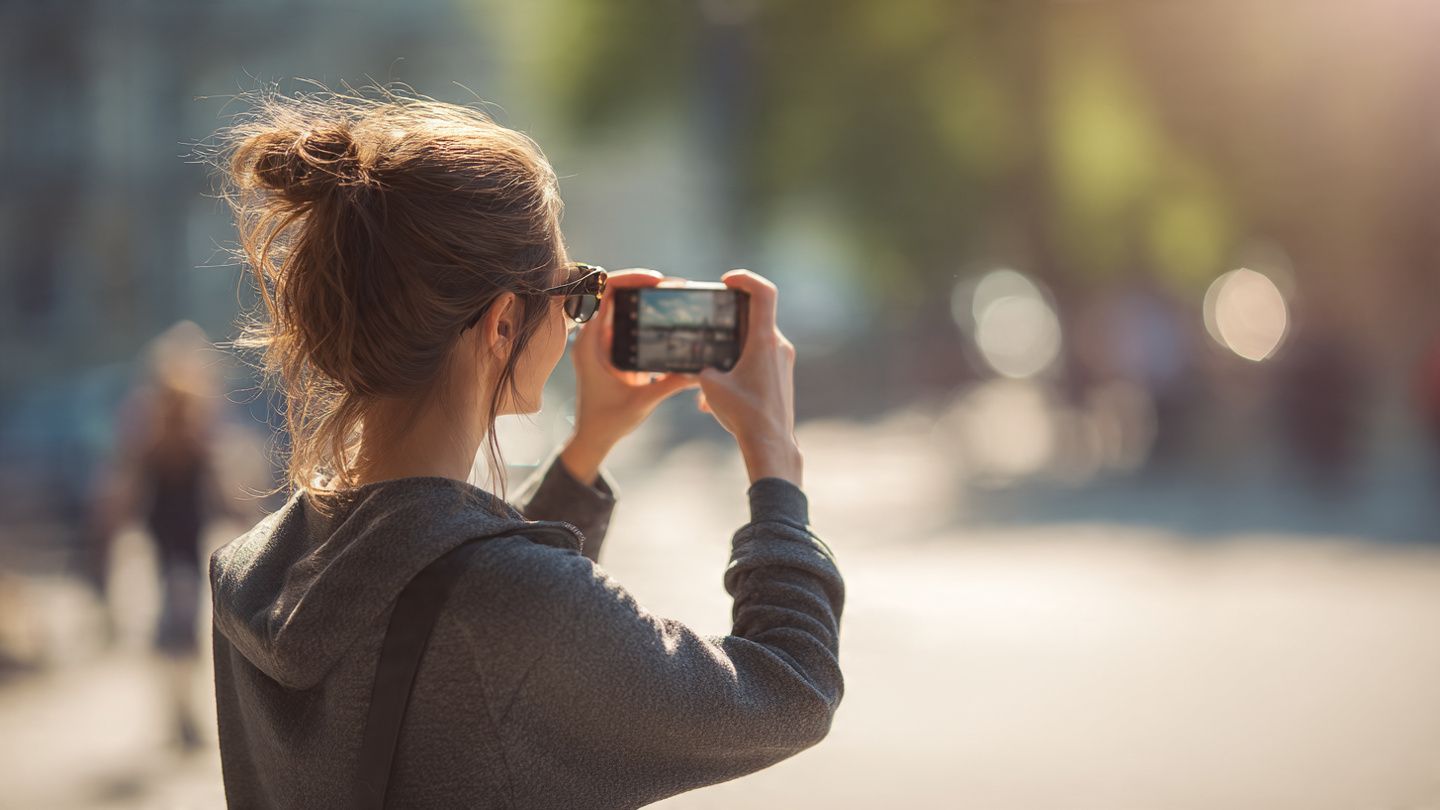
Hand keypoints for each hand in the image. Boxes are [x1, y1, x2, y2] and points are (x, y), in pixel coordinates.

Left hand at [562, 269, 700, 482]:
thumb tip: (700, 371)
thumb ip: (671, 384)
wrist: (594, 438)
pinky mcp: (612, 349)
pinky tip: (669, 316)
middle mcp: (592, 336)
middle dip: (645, 285)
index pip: (603, 293)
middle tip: (676, 286)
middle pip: (615, 294)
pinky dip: (647, 316)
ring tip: (676, 296)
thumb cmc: (608, 421)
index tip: (657, 280)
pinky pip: (628, 322)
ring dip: (647, 298)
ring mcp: (601, 341)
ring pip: (623, 306)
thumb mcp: (643, 401)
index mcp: (589, 342)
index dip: (630, 279)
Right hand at [695, 269, 802, 485]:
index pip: (764, 292)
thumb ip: (702, 367)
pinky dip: (738, 368)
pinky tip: (717, 395)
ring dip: (731, 352)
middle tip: (707, 328)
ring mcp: (783, 361)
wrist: (770, 443)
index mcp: (764, 340)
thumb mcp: (710, 385)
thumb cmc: (743, 413)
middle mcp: (779, 345)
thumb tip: (700, 366)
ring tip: (708, 376)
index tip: (727, 281)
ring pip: (754, 343)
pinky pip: (758, 361)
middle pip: (754, 318)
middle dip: (728, 323)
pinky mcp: (781, 376)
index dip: (745, 278)